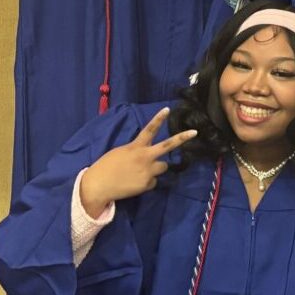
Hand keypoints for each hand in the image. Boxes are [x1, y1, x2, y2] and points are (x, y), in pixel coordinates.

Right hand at [77, 108, 195, 216]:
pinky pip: (153, 181)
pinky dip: (147, 182)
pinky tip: (134, 183)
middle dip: (182, 138)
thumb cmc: (106, 166)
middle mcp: (145, 157)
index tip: (168, 109)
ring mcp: (148, 171)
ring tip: (140, 172)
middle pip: (167, 146)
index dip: (158, 119)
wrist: (99, 185)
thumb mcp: (120, 152)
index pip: (149, 129)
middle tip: (195, 132)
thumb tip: (147, 155)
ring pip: (163, 167)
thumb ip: (136, 151)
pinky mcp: (147, 184)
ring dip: (157, 168)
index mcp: (135, 147)